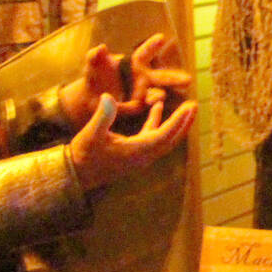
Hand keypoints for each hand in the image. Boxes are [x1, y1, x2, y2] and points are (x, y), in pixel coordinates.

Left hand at [64, 34, 192, 128]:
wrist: (91, 97)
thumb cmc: (95, 77)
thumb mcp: (92, 64)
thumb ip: (95, 56)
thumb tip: (101, 47)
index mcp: (135, 64)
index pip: (145, 53)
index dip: (152, 46)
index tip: (161, 38)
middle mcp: (143, 78)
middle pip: (161, 77)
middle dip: (175, 78)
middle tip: (189, 80)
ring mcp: (142, 93)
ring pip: (156, 95)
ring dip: (158, 96)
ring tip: (160, 97)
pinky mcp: (137, 106)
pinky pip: (144, 107)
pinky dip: (147, 107)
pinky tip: (149, 108)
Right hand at [68, 89, 195, 190]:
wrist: (76, 174)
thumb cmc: (83, 154)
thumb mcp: (91, 133)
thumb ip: (103, 115)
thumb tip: (109, 96)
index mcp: (136, 151)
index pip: (163, 135)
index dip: (177, 121)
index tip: (189, 107)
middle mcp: (143, 156)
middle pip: (171, 140)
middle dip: (184, 123)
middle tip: (195, 106)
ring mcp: (140, 156)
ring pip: (164, 139)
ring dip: (175, 124)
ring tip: (186, 107)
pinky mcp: (134, 153)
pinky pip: (152, 137)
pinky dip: (157, 123)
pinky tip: (157, 107)